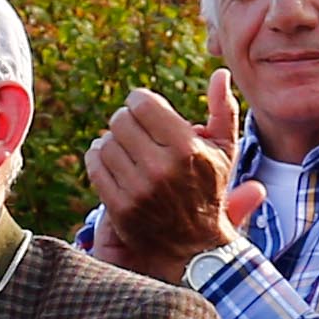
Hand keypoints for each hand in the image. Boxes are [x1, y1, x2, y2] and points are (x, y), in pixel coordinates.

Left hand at [84, 75, 257, 268]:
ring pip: (104, 142)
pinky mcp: (119, 206)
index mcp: (186, 148)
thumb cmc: (209, 190)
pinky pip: (95, 166)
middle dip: (126, 122)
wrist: (196, 245)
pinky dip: (99, 159)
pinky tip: (113, 162)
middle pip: (120, 120)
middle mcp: (161, 168)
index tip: (146, 112)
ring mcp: (138, 189)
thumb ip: (223, 109)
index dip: (141, 103)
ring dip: (112, 142)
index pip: (141, 102)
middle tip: (135, 131)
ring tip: (126, 149)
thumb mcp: (224, 150)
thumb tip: (220, 72)